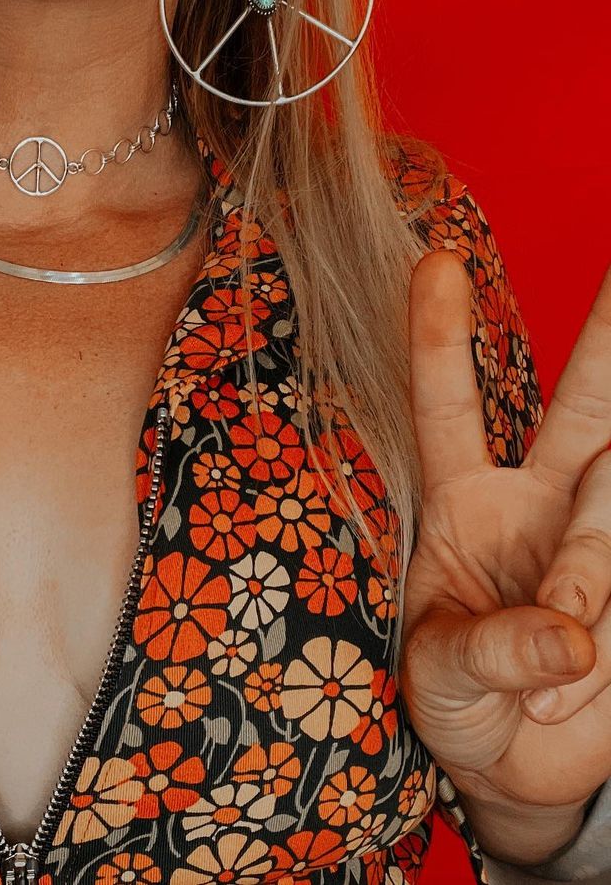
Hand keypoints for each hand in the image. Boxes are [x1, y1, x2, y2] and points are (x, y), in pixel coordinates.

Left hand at [400, 250, 610, 861]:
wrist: (520, 767)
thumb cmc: (458, 704)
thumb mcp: (444, 680)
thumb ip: (492, 651)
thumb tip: (572, 640)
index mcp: (464, 504)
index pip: (449, 406)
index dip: (440, 337)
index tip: (434, 260)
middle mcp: (541, 503)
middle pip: (586, 405)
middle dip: (608, 339)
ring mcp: (601, 539)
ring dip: (587, 584)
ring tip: (559, 676)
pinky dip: (610, 637)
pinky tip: (583, 677)